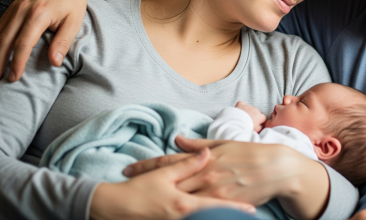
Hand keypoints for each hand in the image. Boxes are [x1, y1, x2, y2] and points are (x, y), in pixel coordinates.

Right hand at [0, 0, 89, 82]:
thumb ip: (63, 42)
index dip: (17, 62)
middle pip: (5, 39)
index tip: (14, 78)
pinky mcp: (13, 6)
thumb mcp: (74, 22)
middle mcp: (23, 9)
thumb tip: (54, 63)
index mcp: (39, 14)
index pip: (23, 43)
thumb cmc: (73, 1)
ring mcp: (16, 6)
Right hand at [92, 148, 255, 219]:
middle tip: (251, 213)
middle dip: (230, 217)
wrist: (113, 208)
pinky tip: (210, 219)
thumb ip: (187, 164)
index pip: (215, 206)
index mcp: (183, 203)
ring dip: (217, 219)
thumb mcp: (162, 174)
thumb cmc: (138, 190)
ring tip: (235, 217)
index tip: (252, 209)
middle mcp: (182, 217)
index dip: (235, 208)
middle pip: (212, 218)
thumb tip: (207, 153)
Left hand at [125, 136, 330, 219]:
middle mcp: (205, 175)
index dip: (146, 166)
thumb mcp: (224, 144)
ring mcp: (214, 192)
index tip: (128, 169)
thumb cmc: (252, 153)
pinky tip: (172, 217)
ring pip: (181, 199)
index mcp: (204, 158)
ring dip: (162, 202)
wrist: (278, 169)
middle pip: (169, 181)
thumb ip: (199, 145)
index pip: (168, 161)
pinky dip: (186, 214)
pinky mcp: (224, 205)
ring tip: (142, 206)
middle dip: (147, 185)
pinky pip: (201, 212)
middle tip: (126, 188)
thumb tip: (178, 138)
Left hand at [236, 101, 266, 131]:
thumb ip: (260, 127)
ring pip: (249, 108)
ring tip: (242, 118)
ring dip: (247, 112)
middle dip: (253, 116)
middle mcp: (255, 110)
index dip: (260, 121)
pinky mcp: (241, 104)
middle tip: (248, 122)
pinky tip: (239, 111)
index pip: (263, 117)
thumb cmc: (247, 128)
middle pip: (256, 112)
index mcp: (259, 116)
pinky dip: (241, 106)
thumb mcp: (256, 130)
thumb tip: (261, 125)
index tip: (257, 124)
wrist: (237, 124)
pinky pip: (241, 104)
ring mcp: (248, 106)